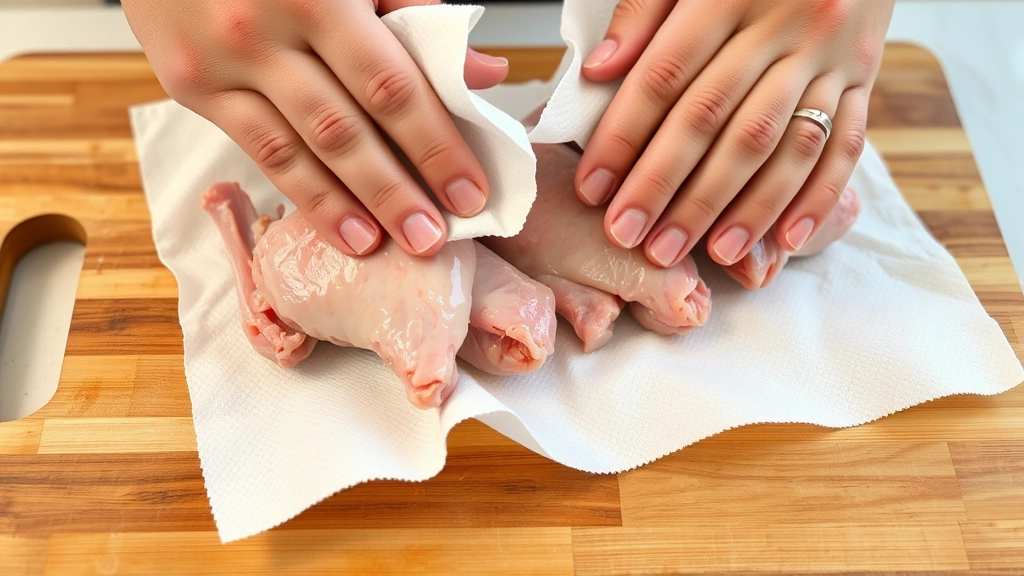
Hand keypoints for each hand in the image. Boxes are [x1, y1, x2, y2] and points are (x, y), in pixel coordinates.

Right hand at [123, 0, 508, 256]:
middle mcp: (265, 32)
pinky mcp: (192, 86)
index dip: (435, 144)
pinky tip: (342, 228)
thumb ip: (413, 14)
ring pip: (298, 152)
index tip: (470, 191)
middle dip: (397, 191)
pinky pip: (259, 152)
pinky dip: (305, 196)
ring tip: (393, 245)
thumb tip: (481, 74)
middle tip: (435, 237)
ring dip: (351, 206)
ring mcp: (222, 64)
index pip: (390, 85)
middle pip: (345, 129)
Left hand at [576, 0, 893, 267]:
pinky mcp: (864, 76)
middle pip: (717, 120)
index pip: (665, 76)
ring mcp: (831, 55)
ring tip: (702, 253)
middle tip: (631, 236)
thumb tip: (601, 69)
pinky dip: (815, 197)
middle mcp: (786, 25)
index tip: (593, 188)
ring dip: (740, 207)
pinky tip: (783, 241)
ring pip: (781, 143)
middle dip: (669, 187)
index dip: (624, 137)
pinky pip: (846, 144)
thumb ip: (644, 10)